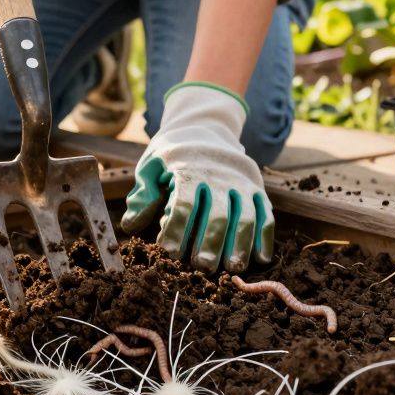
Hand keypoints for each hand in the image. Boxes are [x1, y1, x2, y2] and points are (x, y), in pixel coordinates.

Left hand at [121, 83, 273, 271]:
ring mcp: (241, 181)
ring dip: (240, 244)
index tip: (170, 251)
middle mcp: (218, 175)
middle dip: (210, 243)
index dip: (177, 229)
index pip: (184, 203)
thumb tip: (130, 226)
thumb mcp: (152, 165)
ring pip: (245, 216)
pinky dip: (265, 237)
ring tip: (233, 269)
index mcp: (188, 168)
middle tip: (202, 267)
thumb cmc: (173, 153)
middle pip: (218, 214)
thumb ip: (142, 195)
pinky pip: (265, 213)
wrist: (206, 125)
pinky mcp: (257, 187)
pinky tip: (260, 259)